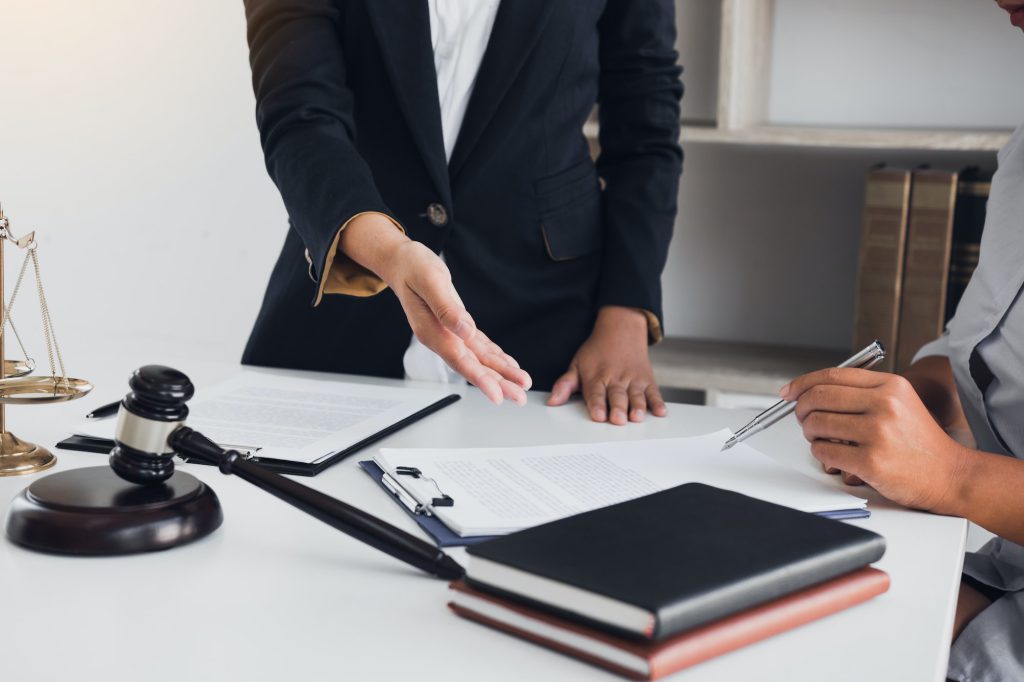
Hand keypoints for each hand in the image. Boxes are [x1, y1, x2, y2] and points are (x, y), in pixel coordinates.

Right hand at [339, 214, 530, 404]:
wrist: (402, 262)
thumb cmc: (413, 268)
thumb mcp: (430, 281)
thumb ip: (446, 308)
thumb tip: (466, 331)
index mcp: (432, 332)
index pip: (460, 360)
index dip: (480, 379)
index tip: (497, 395)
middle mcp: (441, 338)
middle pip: (473, 366)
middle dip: (498, 383)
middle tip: (520, 398)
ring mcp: (449, 334)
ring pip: (479, 359)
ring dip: (500, 373)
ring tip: (522, 384)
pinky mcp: (457, 326)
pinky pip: (479, 346)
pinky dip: (494, 356)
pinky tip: (508, 365)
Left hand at [546, 306, 665, 424]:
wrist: (621, 329)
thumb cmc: (597, 351)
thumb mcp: (577, 364)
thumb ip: (565, 384)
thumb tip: (552, 401)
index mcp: (597, 377)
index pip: (596, 393)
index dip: (597, 405)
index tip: (598, 416)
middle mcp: (616, 379)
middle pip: (617, 396)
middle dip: (618, 408)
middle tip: (618, 419)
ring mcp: (633, 380)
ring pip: (636, 395)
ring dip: (637, 407)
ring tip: (637, 417)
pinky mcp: (647, 380)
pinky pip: (654, 392)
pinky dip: (658, 402)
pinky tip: (660, 412)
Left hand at [781, 368, 968, 512]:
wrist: (950, 474)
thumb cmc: (919, 442)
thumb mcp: (899, 402)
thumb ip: (862, 393)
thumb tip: (810, 391)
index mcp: (890, 385)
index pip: (831, 376)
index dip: (802, 383)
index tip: (789, 392)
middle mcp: (884, 404)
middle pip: (817, 397)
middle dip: (801, 409)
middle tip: (802, 419)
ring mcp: (877, 432)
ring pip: (816, 424)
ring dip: (810, 434)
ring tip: (821, 439)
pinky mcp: (870, 461)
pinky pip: (824, 451)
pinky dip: (820, 454)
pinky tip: (833, 456)